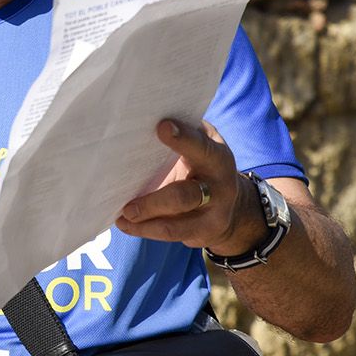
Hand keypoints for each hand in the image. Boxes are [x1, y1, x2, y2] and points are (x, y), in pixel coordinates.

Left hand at [116, 119, 263, 254]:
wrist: (232, 204)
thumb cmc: (200, 165)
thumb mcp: (200, 147)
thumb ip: (182, 137)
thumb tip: (141, 121)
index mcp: (216, 156)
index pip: (200, 146)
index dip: (182, 138)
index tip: (161, 127)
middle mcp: (219, 186)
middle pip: (185, 195)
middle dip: (154, 202)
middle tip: (128, 207)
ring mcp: (213, 214)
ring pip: (177, 224)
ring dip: (146, 222)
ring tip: (123, 218)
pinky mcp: (203, 233)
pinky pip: (172, 234)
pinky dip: (145, 230)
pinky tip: (126, 225)